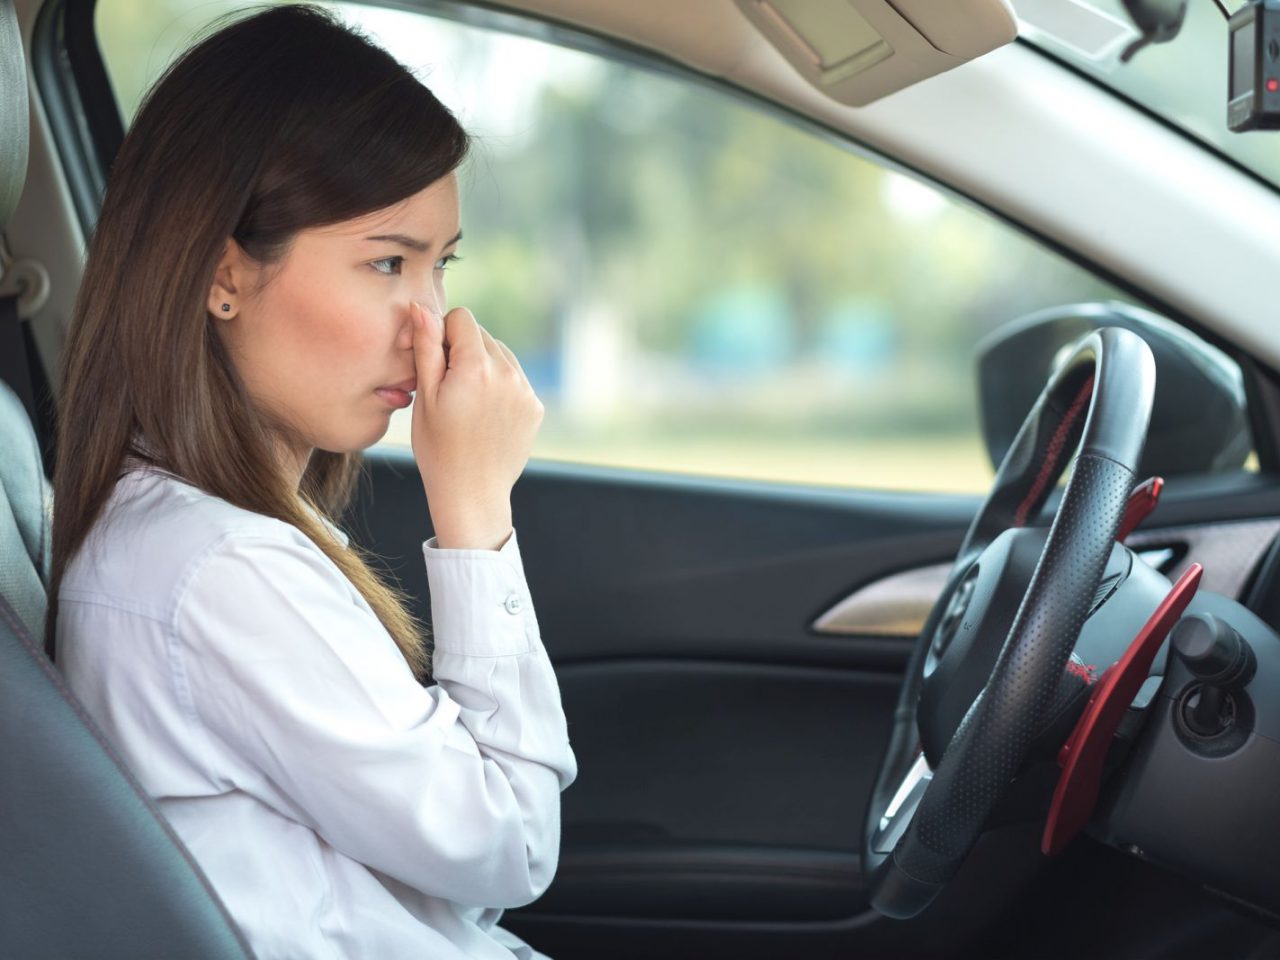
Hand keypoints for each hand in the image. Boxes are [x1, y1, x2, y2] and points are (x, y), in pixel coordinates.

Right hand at [409, 301, 542, 549]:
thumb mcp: (425, 397)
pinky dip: (500, 386)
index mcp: (476, 367)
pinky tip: (484, 415)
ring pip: (501, 355)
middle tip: (450, 390)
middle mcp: (507, 373)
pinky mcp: (534, 406)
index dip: (443, 336)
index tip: (437, 366)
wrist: (471, 494)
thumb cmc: (438, 448)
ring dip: (483, 366)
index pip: (462, 318)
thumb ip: (427, 347)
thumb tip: (421, 307)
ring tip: (467, 404)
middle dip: (463, 351)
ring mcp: (525, 390)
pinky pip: (515, 378)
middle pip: (482, 335)